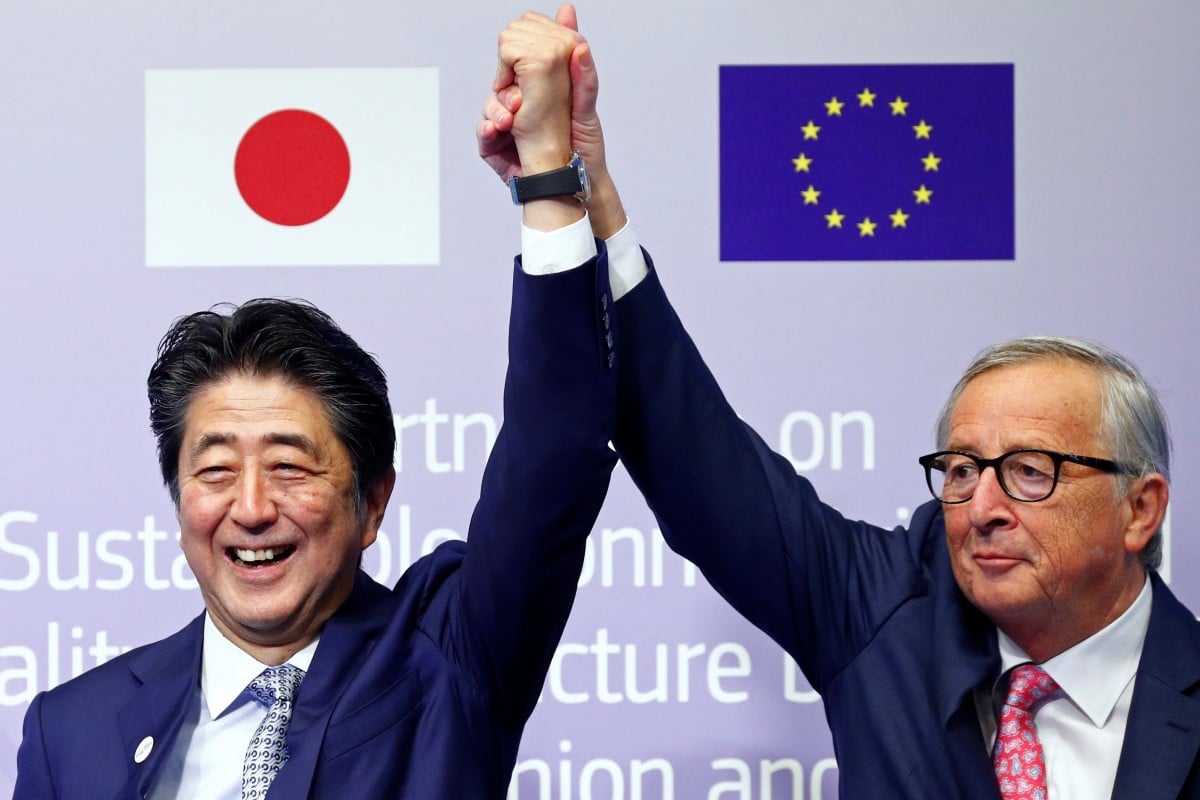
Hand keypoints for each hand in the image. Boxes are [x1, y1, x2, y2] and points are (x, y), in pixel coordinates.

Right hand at [491, 6, 582, 173]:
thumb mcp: (585, 101)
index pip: (518, 56)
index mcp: (539, 87)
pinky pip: (482, 131)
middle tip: (521, 100)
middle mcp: (519, 102)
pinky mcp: (494, 146)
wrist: (573, 184)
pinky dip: (487, 129)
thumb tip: (569, 14)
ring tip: (510, 119)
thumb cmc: (582, 146)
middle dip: (506, 85)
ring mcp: (505, 123)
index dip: (518, 58)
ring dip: (497, 108)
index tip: (528, 68)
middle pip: (500, 78)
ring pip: (489, 102)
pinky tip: (498, 129)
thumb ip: (578, 63)